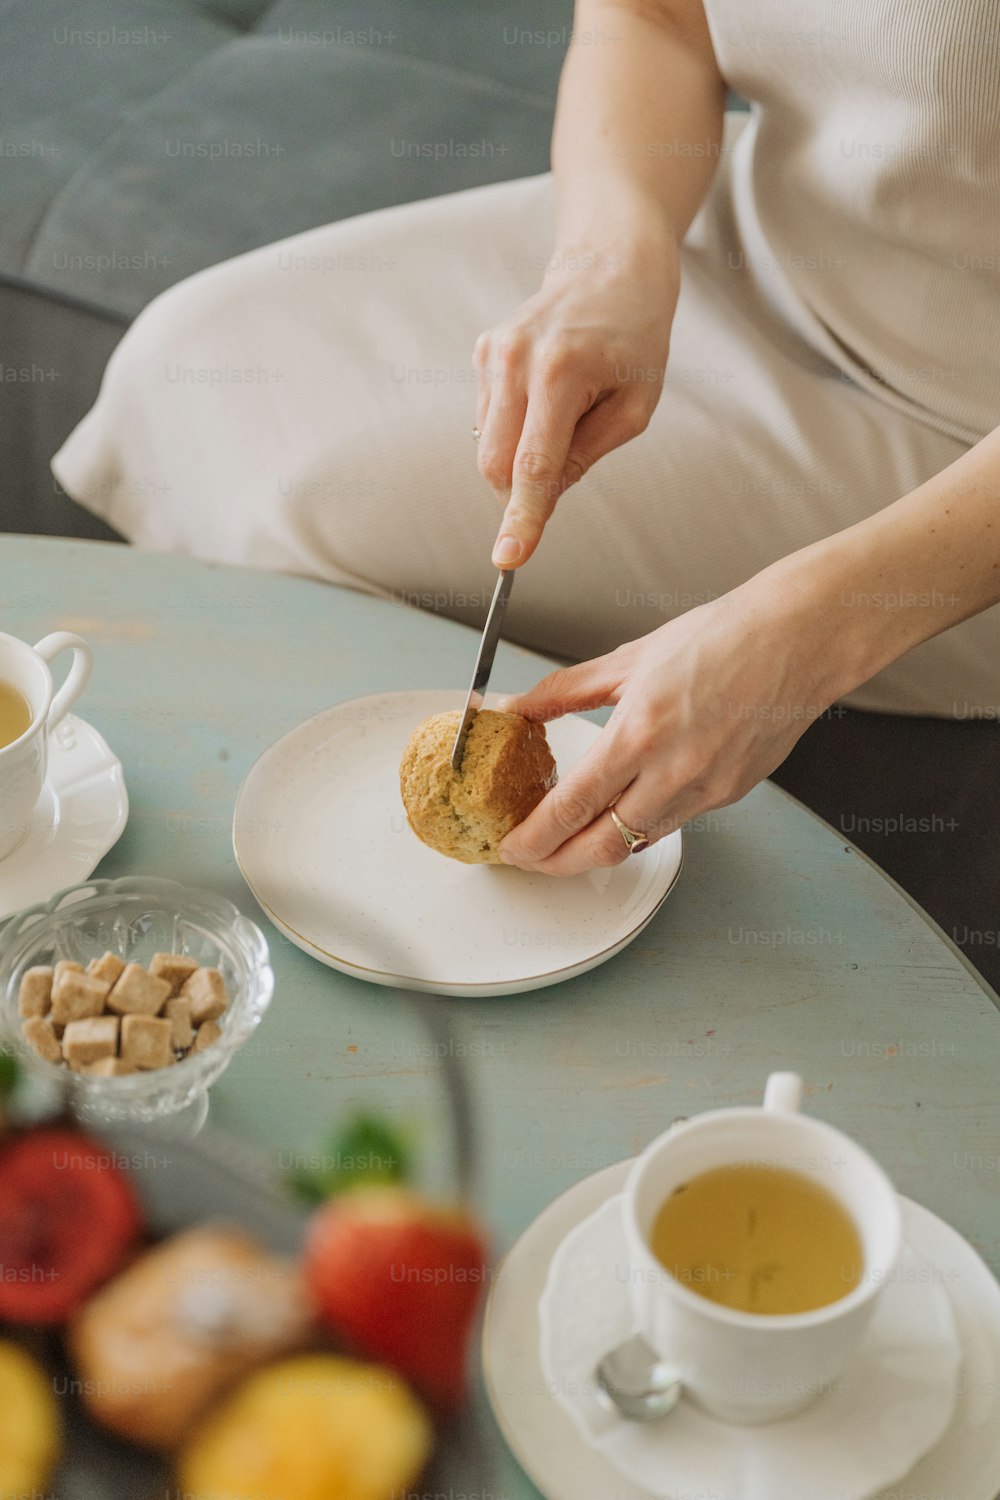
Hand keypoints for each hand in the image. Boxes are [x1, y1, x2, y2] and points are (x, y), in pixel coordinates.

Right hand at [474, 233, 678, 567]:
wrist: (610, 267)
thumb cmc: (636, 338)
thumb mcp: (636, 406)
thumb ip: (587, 453)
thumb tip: (543, 494)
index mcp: (562, 372)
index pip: (534, 464)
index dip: (522, 517)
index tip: (508, 559)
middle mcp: (516, 359)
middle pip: (495, 463)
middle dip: (519, 493)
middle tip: (559, 481)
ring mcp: (493, 353)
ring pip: (487, 445)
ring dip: (521, 455)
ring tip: (566, 415)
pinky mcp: (482, 352)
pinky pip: (488, 419)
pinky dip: (515, 429)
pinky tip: (547, 399)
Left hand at [497, 581, 843, 875]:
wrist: (799, 639)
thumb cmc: (723, 637)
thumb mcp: (630, 657)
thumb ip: (566, 690)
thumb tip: (519, 707)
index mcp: (639, 733)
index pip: (570, 808)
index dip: (532, 838)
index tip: (510, 845)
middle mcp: (673, 772)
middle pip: (599, 847)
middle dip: (555, 863)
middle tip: (529, 857)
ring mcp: (706, 790)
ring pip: (637, 842)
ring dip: (595, 850)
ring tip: (565, 840)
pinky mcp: (730, 795)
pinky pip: (672, 824)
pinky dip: (638, 827)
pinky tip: (620, 814)